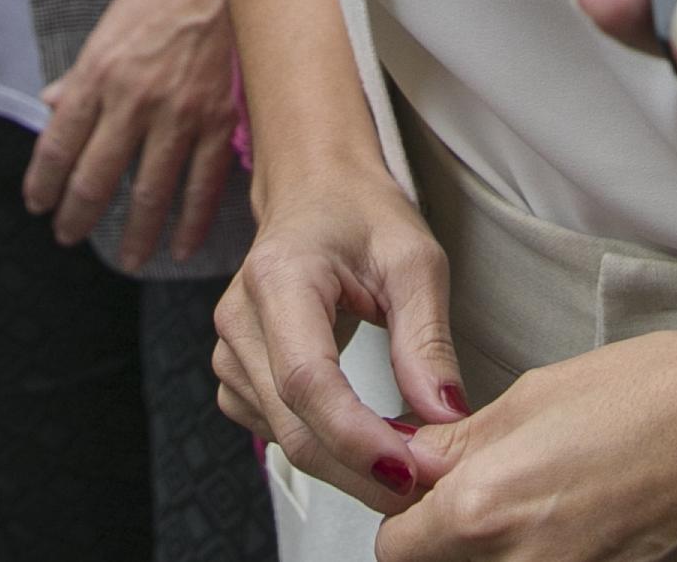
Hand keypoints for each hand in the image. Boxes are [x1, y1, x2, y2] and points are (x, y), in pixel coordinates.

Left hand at [25, 0, 239, 267]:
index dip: (44, 182)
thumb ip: (83, 70)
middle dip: (78, 216)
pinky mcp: (222, 119)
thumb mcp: (112, 19)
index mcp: (99, 70)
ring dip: (137, 234)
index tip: (38, 205)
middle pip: (96, 177)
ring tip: (128, 258)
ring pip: (151, 192)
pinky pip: (204, 184)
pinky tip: (181, 245)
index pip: (58, 144)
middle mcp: (133, 98)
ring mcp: (180, 113)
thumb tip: (51, 101)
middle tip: (71, 237)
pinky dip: (192, 222)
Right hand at [214, 151, 467, 513]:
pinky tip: (370, 439)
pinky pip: (279, 431)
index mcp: (280, 277)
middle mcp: (240, 318)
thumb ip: (427, 340)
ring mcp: (230, 350)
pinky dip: (328, 447)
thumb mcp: (414, 260)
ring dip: (349, 464)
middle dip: (362, 469)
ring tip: (411, 459)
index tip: (410, 469)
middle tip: (429, 485)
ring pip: (286, 438)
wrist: (315, 191)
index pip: (309, 380)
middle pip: (294, 425)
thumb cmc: (363, 215)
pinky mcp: (237, 374)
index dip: (357, 436)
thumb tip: (446, 416)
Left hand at [381, 320, 676, 561]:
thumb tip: (418, 461)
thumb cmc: (667, 396)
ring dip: (516, 550)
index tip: (428, 500)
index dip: (411, 518)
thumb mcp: (539, 394)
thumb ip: (465, 443)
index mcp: (486, 510)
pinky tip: (600, 524)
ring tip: (561, 505)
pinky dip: (570, 557)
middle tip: (501, 498)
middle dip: (459, 541)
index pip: (396, 550)